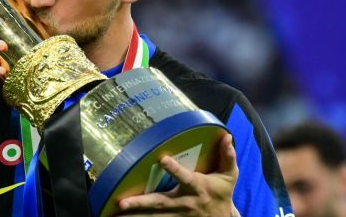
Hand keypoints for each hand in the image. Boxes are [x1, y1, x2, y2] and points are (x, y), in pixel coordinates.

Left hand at [117, 134, 238, 215]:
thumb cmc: (222, 194)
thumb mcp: (229, 176)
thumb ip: (227, 156)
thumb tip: (226, 136)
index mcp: (197, 187)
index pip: (185, 177)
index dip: (174, 169)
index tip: (162, 159)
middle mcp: (184, 203)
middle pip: (160, 203)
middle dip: (141, 203)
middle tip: (122, 203)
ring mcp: (176, 216)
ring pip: (153, 216)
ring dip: (134, 216)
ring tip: (116, 213)